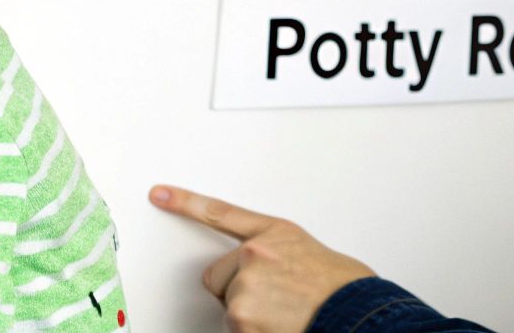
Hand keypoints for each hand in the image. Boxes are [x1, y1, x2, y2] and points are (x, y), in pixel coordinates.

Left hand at [149, 184, 375, 332]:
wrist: (356, 312)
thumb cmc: (339, 288)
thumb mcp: (307, 253)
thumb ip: (273, 255)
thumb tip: (255, 270)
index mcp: (272, 233)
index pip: (220, 213)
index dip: (185, 202)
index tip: (158, 194)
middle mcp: (254, 256)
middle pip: (221, 279)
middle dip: (239, 291)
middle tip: (277, 299)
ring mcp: (245, 289)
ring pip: (230, 309)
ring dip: (249, 317)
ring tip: (285, 314)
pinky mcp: (242, 320)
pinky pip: (235, 330)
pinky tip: (279, 326)